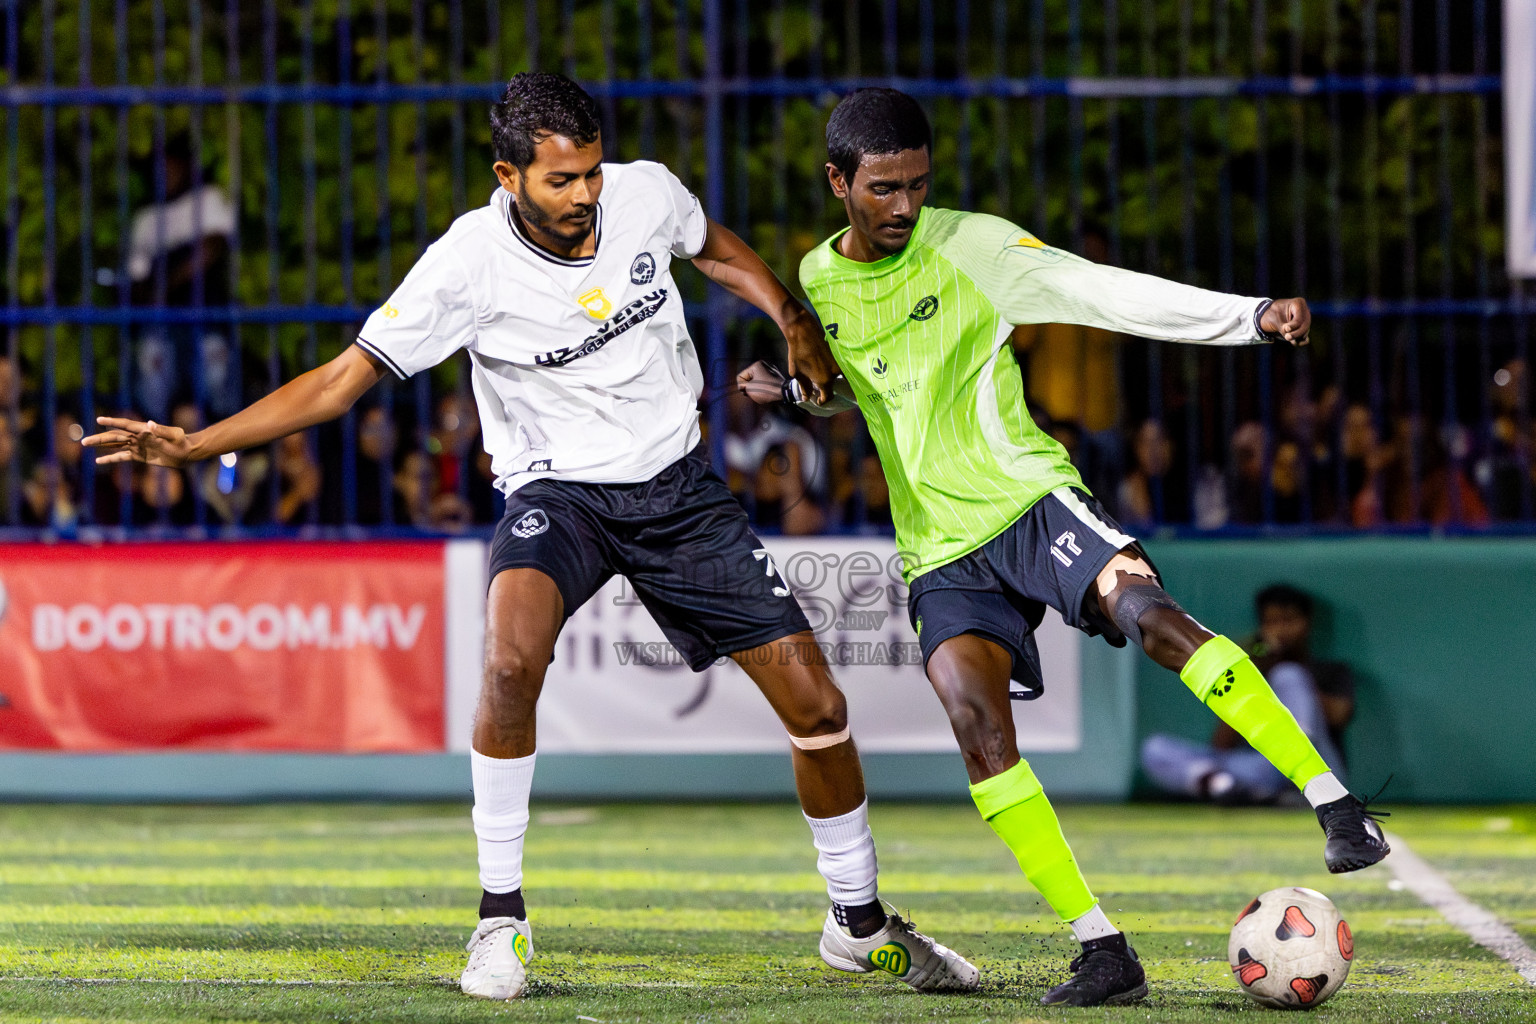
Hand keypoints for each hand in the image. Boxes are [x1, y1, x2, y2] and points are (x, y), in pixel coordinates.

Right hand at [81, 416, 195, 466]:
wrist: (187, 453)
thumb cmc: (182, 442)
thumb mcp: (174, 436)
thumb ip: (160, 431)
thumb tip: (149, 425)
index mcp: (144, 430)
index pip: (124, 424)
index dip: (112, 422)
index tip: (99, 420)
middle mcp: (138, 437)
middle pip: (114, 436)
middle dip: (99, 438)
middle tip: (83, 441)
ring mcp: (137, 446)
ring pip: (115, 445)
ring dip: (101, 446)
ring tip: (85, 445)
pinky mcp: (139, 456)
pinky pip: (122, 457)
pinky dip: (111, 458)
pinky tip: (99, 461)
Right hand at [737, 360, 790, 404]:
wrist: (785, 394)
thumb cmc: (766, 390)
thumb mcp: (749, 389)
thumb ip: (743, 386)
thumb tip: (743, 386)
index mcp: (756, 365)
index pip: (740, 376)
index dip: (740, 386)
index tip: (745, 392)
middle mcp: (763, 365)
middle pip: (748, 378)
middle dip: (747, 387)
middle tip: (751, 394)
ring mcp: (770, 371)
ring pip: (756, 381)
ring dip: (754, 389)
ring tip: (759, 395)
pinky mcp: (775, 377)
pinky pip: (764, 383)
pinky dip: (762, 388)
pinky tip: (765, 394)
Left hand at [780, 308, 840, 403]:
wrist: (803, 330)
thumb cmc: (797, 352)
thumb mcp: (797, 372)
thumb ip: (804, 386)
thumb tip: (807, 397)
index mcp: (824, 380)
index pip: (828, 397)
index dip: (822, 401)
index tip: (817, 400)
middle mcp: (834, 373)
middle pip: (833, 387)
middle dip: (825, 390)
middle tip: (817, 389)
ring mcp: (839, 363)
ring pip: (836, 377)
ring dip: (830, 379)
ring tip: (820, 377)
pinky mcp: (839, 354)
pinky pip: (839, 367)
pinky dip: (832, 370)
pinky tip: (824, 367)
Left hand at [1260, 297, 1310, 345]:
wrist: (1269, 314)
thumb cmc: (1271, 314)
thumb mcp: (1276, 320)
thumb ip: (1284, 330)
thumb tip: (1295, 342)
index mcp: (1298, 303)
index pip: (1299, 318)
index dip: (1293, 326)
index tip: (1286, 328)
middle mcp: (1304, 310)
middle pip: (1305, 325)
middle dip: (1296, 333)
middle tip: (1287, 337)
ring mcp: (1305, 319)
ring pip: (1305, 331)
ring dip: (1297, 337)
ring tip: (1287, 337)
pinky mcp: (1303, 327)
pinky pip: (1305, 336)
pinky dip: (1301, 340)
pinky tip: (1295, 342)